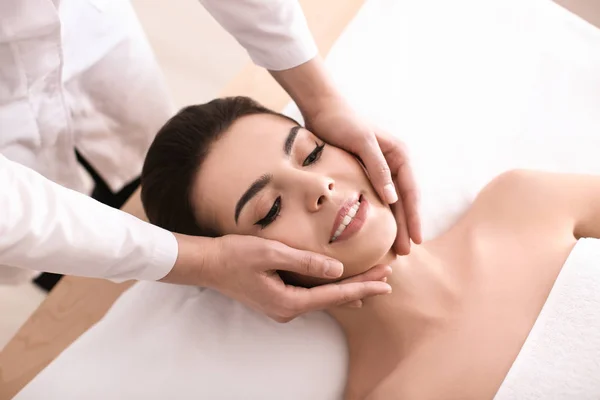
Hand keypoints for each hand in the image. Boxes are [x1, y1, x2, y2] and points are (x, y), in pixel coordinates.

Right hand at [190, 234, 392, 322]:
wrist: (207, 264)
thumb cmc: (235, 255)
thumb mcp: (271, 253)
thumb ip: (305, 262)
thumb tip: (338, 270)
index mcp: (288, 302)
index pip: (335, 294)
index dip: (362, 287)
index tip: (386, 282)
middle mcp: (288, 310)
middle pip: (333, 299)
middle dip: (361, 288)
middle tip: (388, 277)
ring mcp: (282, 306)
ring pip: (324, 298)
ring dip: (348, 288)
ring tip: (374, 281)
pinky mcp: (278, 298)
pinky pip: (311, 295)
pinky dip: (331, 288)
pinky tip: (342, 286)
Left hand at [304, 97, 422, 253]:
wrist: (322, 108)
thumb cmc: (343, 122)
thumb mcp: (363, 142)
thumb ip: (377, 168)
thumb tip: (392, 198)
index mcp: (399, 154)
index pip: (410, 192)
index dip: (414, 217)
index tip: (417, 240)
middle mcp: (394, 162)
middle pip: (404, 200)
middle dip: (407, 226)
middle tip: (406, 252)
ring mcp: (380, 167)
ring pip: (391, 200)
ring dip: (395, 223)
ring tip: (395, 247)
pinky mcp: (365, 170)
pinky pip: (376, 196)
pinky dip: (379, 213)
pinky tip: (376, 228)